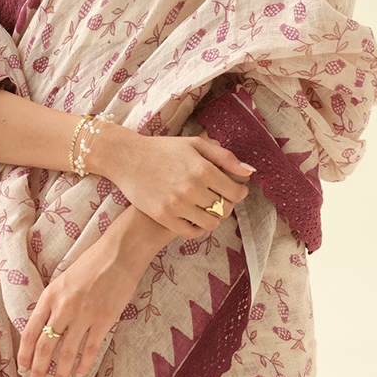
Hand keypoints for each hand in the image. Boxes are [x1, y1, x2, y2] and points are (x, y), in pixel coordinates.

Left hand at [18, 217, 156, 376]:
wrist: (120, 252)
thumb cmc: (92, 263)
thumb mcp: (63, 279)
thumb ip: (53, 303)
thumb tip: (45, 329)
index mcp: (49, 296)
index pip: (30, 332)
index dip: (24, 355)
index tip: (22, 370)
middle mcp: (63, 308)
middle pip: (45, 347)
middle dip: (38, 371)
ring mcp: (84, 315)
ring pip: (66, 353)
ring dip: (60, 375)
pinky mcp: (105, 320)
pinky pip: (90, 349)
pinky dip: (83, 366)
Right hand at [94, 124, 254, 236]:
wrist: (127, 158)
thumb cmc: (163, 149)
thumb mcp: (194, 144)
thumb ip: (224, 157)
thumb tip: (249, 172)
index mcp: (203, 169)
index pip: (235, 192)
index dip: (239, 194)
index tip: (236, 191)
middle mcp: (192, 188)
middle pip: (224, 209)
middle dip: (226, 205)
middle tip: (219, 200)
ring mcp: (177, 204)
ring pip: (210, 223)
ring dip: (213, 218)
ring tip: (207, 209)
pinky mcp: (164, 216)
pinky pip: (191, 232)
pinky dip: (197, 228)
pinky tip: (194, 218)